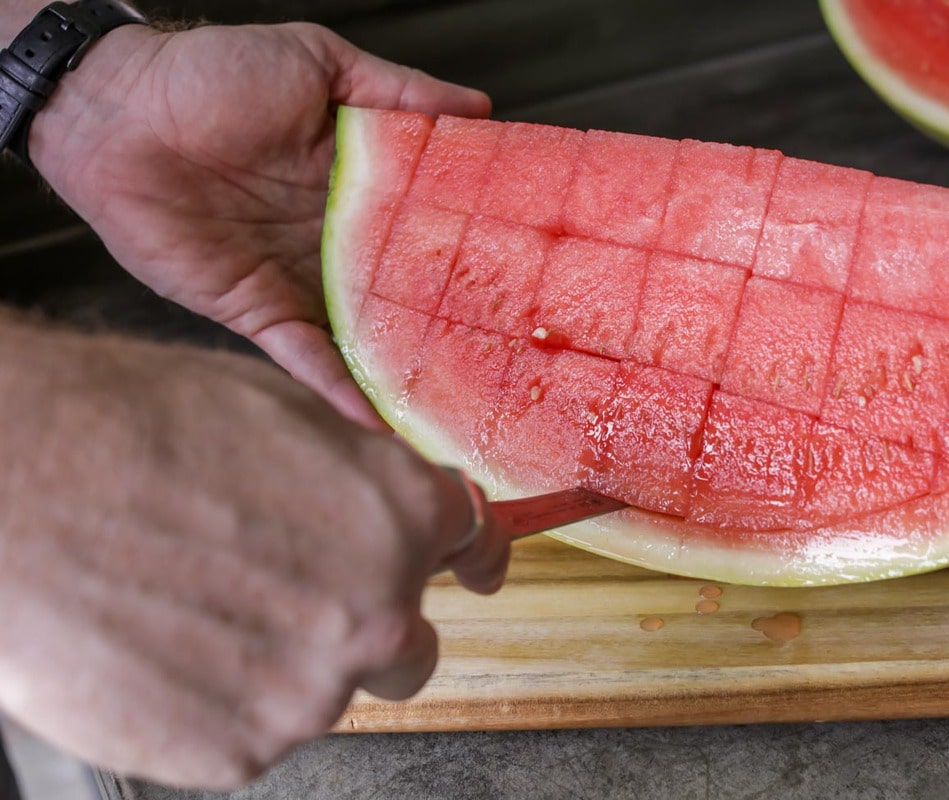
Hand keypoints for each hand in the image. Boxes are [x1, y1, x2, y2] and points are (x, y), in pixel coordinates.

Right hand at [0, 315, 508, 787]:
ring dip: (281, 663)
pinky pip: (254, 732)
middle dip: (365, 623)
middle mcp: (377, 610)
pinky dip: (220, 703)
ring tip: (194, 606)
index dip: (456, 555)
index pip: (468, 543)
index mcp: (399, 515)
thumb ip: (360, 470)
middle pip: (408, 641)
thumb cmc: (130, 429)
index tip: (466, 570)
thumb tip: (390, 492)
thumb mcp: (279, 408)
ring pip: (324, 690)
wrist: (17, 486)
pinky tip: (167, 647)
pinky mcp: (240, 750)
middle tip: (286, 595)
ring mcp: (311, 691)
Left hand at [25, 22, 489, 428]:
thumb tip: (481, 107)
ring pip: (368, 333)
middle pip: (407, 288)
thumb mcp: (317, 63)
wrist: (117, 114)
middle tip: (515, 351)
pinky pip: (309, 357)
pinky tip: (382, 417)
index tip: (527, 266)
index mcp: (361, 182)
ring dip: (408, 365)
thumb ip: (397, 87)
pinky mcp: (261, 311)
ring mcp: (303, 278)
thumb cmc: (211, 74)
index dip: (473, 242)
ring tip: (463, 400)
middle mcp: (339, 237)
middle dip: (453, 318)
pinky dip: (342, 387)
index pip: (429, 220)